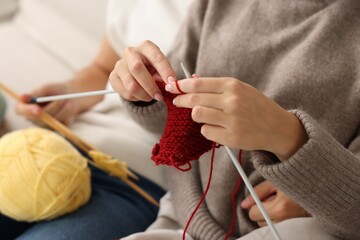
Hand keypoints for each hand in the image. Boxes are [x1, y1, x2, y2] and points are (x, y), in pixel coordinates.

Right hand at [16, 65, 107, 125]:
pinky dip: (69, 113)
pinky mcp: (58, 127)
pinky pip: (62, 123)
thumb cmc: (57, 90)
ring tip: (69, 99)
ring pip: (52, 121)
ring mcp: (46, 124)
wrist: (74, 95)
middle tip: (62, 99)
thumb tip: (23, 97)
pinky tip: (72, 106)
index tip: (37, 109)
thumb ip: (36, 93)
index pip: (21, 111)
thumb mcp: (47, 88)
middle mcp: (34, 118)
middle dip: (52, 109)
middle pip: (38, 119)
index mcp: (27, 106)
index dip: (28, 111)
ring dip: (63, 109)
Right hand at [109, 40, 176, 101]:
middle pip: (137, 68)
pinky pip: (125, 92)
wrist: (135, 70)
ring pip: (131, 85)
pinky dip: (136, 98)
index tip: (172, 83)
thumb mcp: (160, 67)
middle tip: (159, 96)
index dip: (165, 71)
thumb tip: (168, 84)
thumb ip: (164, 74)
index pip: (156, 57)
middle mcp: (130, 52)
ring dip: (144, 95)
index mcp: (146, 47)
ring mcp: (119, 64)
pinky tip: (141, 96)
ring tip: (151, 97)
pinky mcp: (113, 77)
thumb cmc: (151, 68)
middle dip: (150, 86)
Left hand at [165, 77, 307, 159]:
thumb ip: (216, 85)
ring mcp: (232, 120)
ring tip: (205, 115)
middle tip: (176, 101)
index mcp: (233, 85)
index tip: (173, 86)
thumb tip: (191, 79)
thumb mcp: (240, 89)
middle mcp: (232, 101)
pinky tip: (217, 127)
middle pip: (194, 99)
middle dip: (181, 100)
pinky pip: (206, 131)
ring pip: (197, 115)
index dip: (182, 85)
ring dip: (197, 115)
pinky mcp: (231, 137)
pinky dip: (207, 129)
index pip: (199, 84)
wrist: (277, 127)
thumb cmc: (256, 105)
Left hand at [240, 180, 309, 226]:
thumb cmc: (296, 180)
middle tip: (274, 198)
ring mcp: (292, 225)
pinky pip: (279, 226)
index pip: (253, 213)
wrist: (320, 186)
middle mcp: (286, 220)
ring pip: (268, 225)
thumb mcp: (275, 181)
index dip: (255, 204)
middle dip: (262, 210)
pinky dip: (278, 218)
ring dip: (270, 215)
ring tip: (282, 202)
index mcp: (280, 208)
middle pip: (260, 221)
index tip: (263, 196)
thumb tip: (243, 205)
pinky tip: (286, 208)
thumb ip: (258, 192)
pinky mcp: (297, 226)